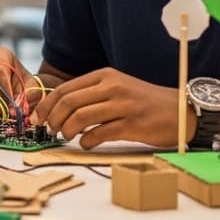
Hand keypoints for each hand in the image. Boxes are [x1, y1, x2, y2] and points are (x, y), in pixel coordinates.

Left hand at [35, 67, 191, 148]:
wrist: (182, 110)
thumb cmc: (145, 102)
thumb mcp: (117, 88)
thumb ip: (91, 94)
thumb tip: (58, 109)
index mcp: (105, 76)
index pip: (65, 89)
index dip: (46, 105)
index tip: (37, 118)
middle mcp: (112, 87)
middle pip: (68, 102)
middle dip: (52, 118)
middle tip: (50, 130)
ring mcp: (123, 105)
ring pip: (80, 117)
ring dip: (67, 130)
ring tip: (66, 136)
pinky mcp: (133, 125)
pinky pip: (99, 134)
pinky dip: (86, 141)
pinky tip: (86, 144)